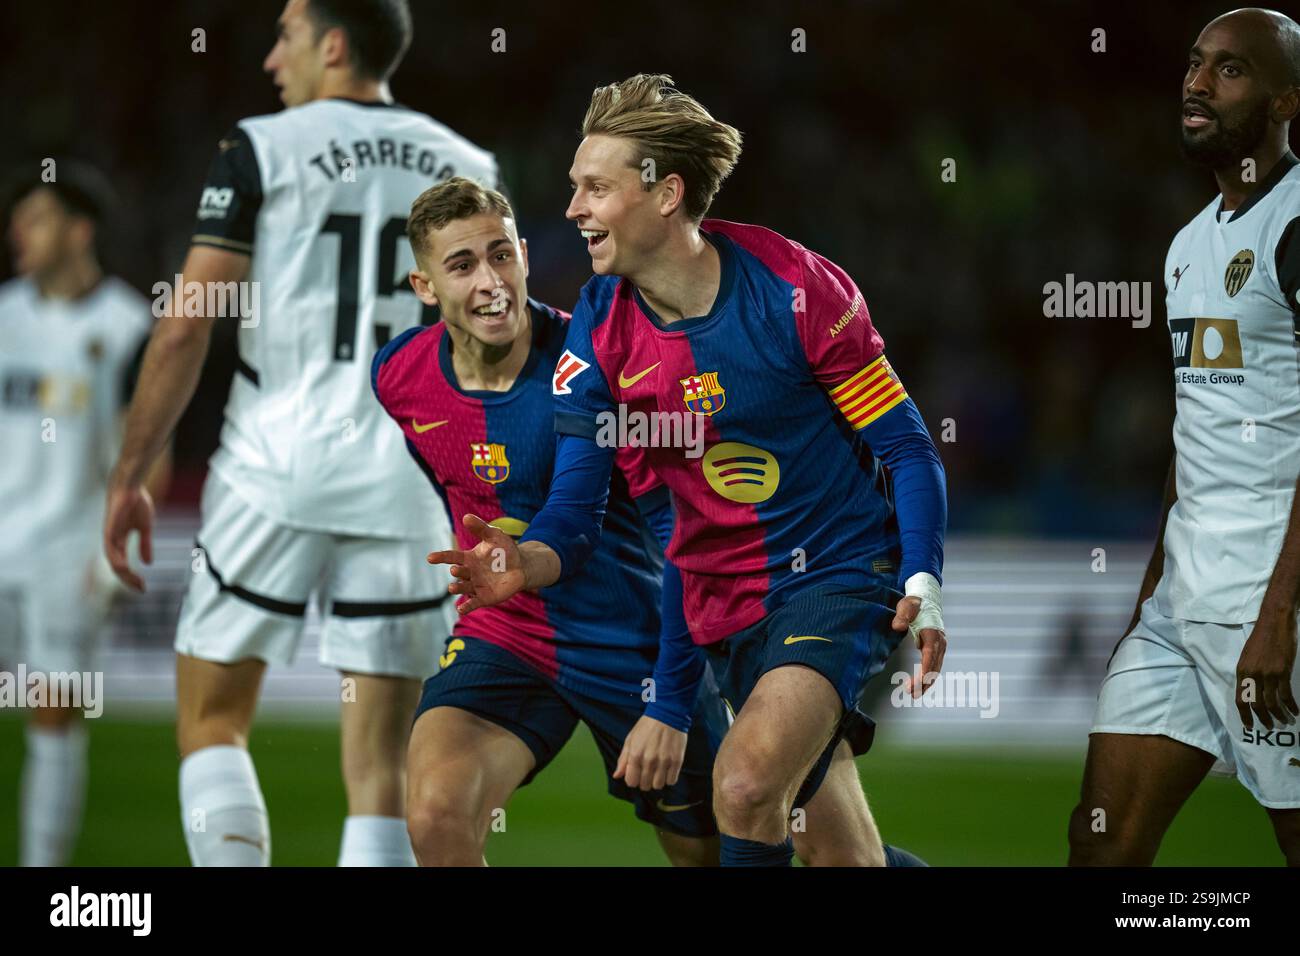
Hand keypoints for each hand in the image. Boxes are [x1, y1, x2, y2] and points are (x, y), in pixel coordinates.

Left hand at [104, 482, 153, 592]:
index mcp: (119, 542)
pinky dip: (116, 560)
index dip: (132, 578)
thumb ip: (145, 545)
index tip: (144, 587)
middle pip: (117, 568)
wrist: (131, 487)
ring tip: (135, 582)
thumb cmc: (136, 504)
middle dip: (129, 580)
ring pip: (113, 561)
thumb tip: (148, 563)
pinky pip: (110, 549)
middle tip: (142, 589)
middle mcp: (112, 542)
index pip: (122, 566)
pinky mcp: (109, 529)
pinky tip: (124, 567)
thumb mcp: (144, 528)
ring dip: (123, 574)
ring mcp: (109, 536)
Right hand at [427, 514, 526, 614]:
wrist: (521, 567)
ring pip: (463, 588)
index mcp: (469, 558)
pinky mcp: (484, 598)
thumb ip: (480, 528)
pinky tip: (460, 610)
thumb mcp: (494, 536)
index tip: (430, 558)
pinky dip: (466, 607)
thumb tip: (466, 517)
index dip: (441, 557)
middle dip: (456, 572)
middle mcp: (469, 573)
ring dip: (456, 588)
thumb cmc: (505, 550)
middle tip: (455, 570)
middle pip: (459, 573)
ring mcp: (476, 586)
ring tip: (452, 587)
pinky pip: (473, 603)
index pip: (452, 557)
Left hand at [614, 715, 686, 790]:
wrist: (668, 713)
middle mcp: (649, 760)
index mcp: (635, 755)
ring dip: (657, 780)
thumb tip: (617, 776)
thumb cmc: (647, 726)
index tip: (637, 773)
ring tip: (658, 770)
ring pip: (658, 785)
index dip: (633, 779)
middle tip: (648, 771)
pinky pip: (672, 781)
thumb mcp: (631, 739)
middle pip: (645, 786)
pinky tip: (667, 769)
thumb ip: (623, 759)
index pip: (632, 782)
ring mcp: (664, 761)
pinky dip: (669, 778)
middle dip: (645, 781)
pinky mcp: (677, 760)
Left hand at [892, 595, 946, 698]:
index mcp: (933, 634)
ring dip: (927, 683)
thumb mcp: (906, 605)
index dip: (924, 672)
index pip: (930, 657)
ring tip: (914, 694)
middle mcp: (940, 642)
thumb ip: (902, 616)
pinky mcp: (936, 648)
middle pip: (935, 667)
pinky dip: (928, 676)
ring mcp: (940, 646)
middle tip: (912, 694)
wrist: (925, 599)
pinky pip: (934, 665)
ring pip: (936, 669)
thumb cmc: (915, 603)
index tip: (916, 683)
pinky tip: (920, 684)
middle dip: (924, 683)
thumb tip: (898, 626)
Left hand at [1235, 605, 1298, 730]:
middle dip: (1263, 718)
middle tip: (1270, 727)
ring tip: (1285, 721)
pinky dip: (1291, 706)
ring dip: (1279, 715)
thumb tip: (1250, 690)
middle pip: (1256, 704)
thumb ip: (1248, 674)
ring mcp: (1268, 674)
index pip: (1240, 699)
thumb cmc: (1260, 639)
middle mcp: (1253, 675)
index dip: (1245, 714)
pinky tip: (1295, 711)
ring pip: (1272, 702)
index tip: (1249, 725)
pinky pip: (1286, 694)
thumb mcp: (1247, 657)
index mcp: (1242, 671)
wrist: (1274, 624)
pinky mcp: (1282, 672)